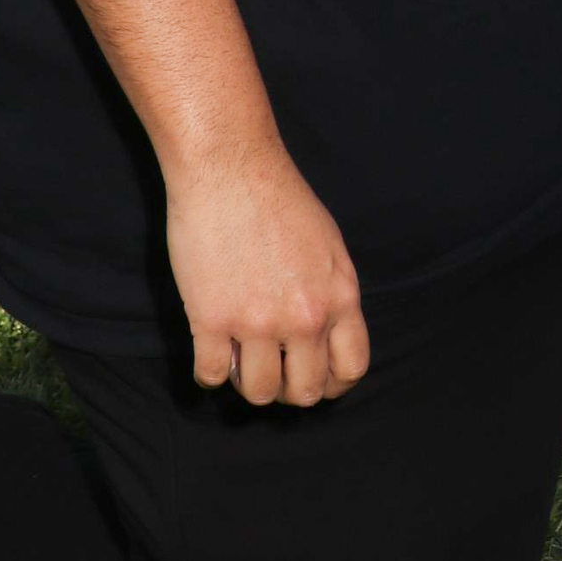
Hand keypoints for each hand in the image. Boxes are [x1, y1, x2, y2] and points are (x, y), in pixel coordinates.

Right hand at [164, 141, 369, 406]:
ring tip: (240, 359)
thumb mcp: (329, 244)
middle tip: (272, 371)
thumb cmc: (278, 197)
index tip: (313, 378)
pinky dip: (210, 374)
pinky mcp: (211, 319)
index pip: (351, 369)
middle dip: (290, 390)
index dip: (333, 384)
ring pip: (259, 393)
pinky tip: (211, 353)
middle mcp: (305, 317)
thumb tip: (330, 334)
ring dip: (249, 384)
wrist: (229, 167)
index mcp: (340, 296)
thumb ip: (333, 292)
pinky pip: (211, 376)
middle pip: (305, 392)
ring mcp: (258, 322)